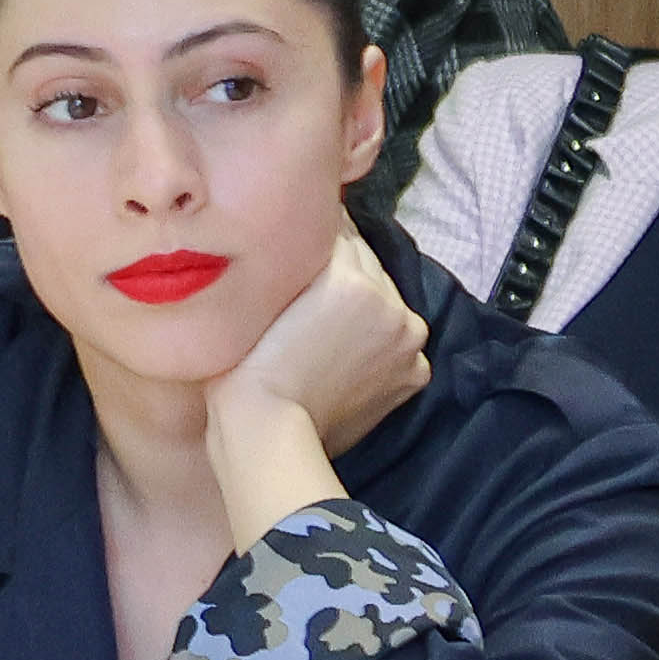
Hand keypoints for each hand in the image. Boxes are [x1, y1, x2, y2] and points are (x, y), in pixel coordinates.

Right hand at [208, 229, 431, 467]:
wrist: (267, 432)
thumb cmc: (245, 364)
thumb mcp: (260, 292)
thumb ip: (291, 256)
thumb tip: (303, 228)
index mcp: (350, 274)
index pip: (340, 231)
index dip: (315, 235)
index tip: (301, 244)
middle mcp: (390, 300)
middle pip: (367, 265)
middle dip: (344, 272)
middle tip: (310, 293)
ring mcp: (407, 338)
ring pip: (386, 302)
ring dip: (365, 307)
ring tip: (328, 328)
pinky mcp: (414, 373)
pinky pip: (397, 341)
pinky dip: (380, 343)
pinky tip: (348, 355)